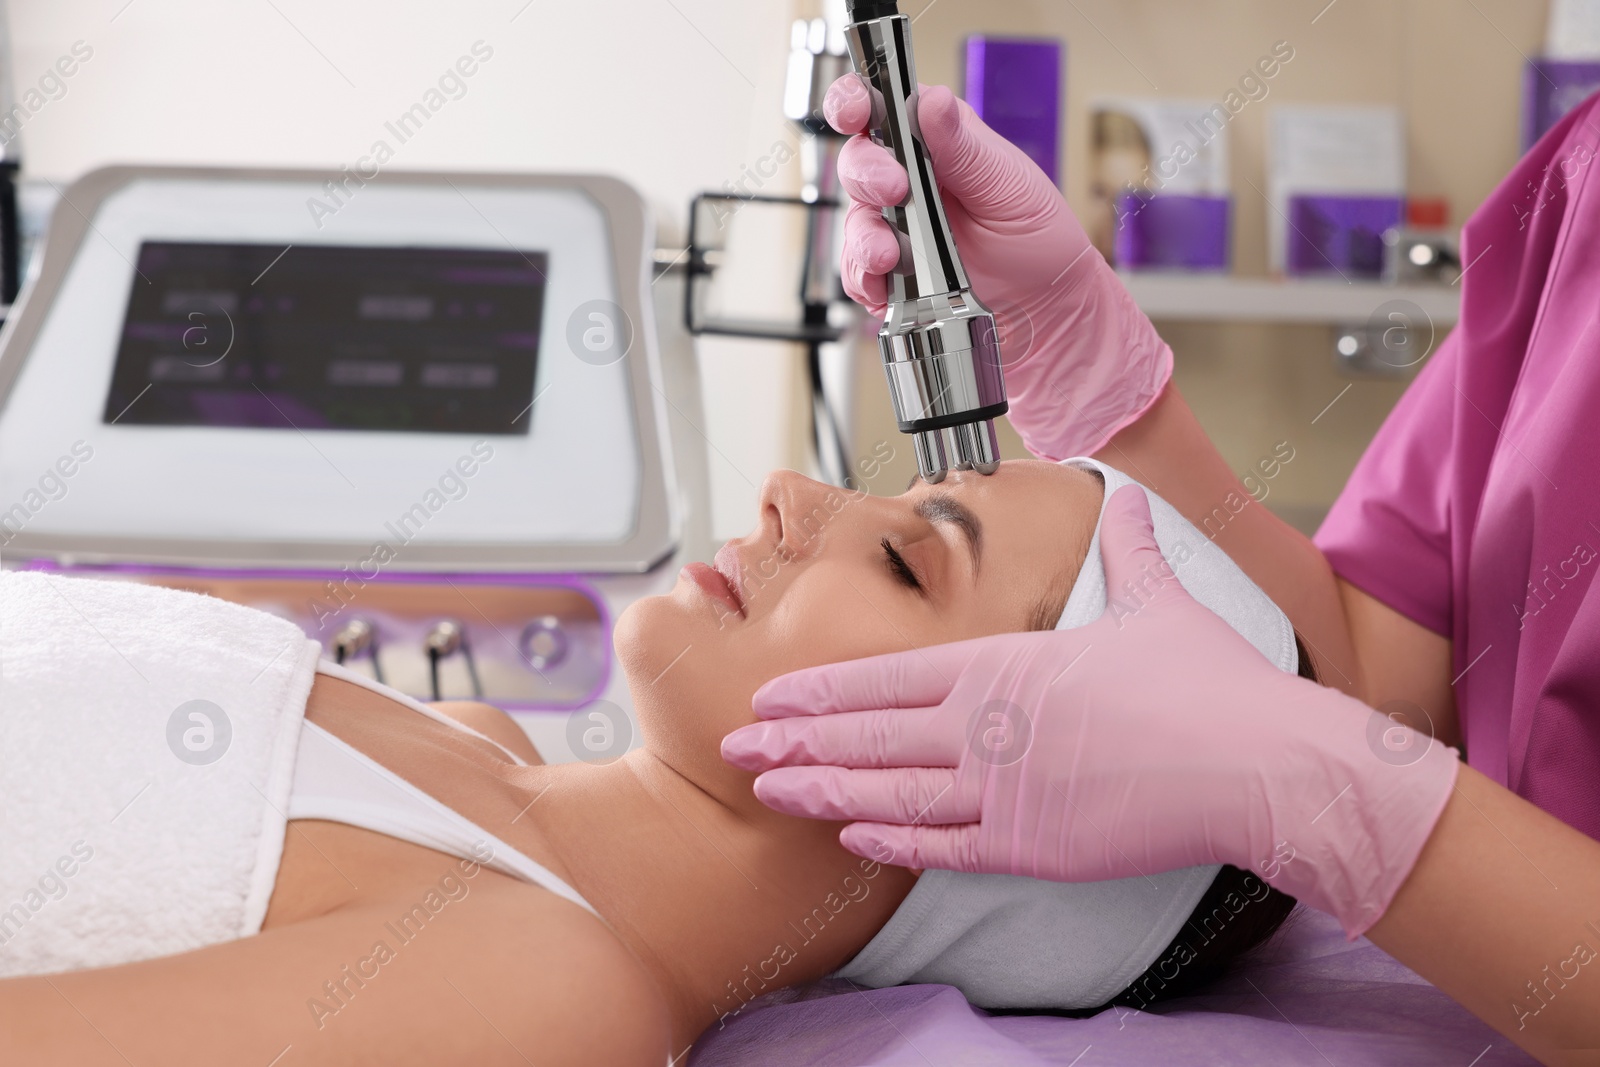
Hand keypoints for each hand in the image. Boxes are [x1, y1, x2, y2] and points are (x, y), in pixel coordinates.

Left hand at [722, 486, 1460, 938]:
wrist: (1258, 763)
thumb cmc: (1208, 683)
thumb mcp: (1157, 599)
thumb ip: (1127, 549)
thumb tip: (1128, 496)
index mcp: (1003, 667)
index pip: (884, 676)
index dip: (820, 689)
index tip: (771, 693)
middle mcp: (987, 726)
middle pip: (865, 735)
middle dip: (793, 740)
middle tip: (734, 744)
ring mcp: (1005, 789)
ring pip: (888, 792)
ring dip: (822, 790)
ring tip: (770, 790)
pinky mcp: (1034, 843)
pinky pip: (943, 845)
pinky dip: (891, 839)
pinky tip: (852, 834)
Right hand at [828, 77, 1171, 458]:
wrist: (1046, 313)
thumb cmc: (1038, 242)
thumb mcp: (1010, 186)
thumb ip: (965, 147)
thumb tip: (932, 103)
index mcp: (937, 143)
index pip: (883, 108)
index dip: (856, 102)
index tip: (856, 111)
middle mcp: (909, 182)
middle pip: (858, 160)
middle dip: (866, 173)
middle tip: (894, 189)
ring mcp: (895, 229)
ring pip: (854, 220)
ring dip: (865, 235)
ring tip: (892, 254)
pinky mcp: (889, 276)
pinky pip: (858, 273)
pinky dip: (866, 278)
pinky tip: (888, 283)